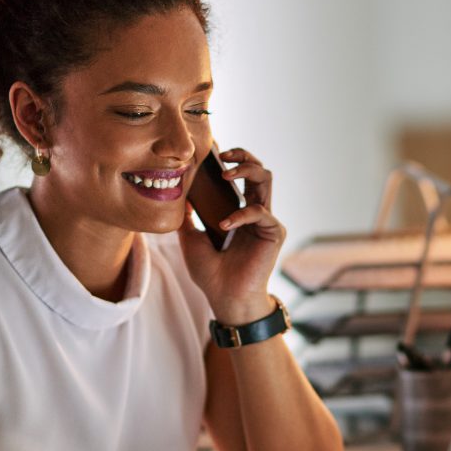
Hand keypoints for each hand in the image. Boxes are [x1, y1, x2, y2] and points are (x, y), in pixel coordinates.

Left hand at [178, 147, 285, 324]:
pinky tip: (225, 224)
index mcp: (240, 211)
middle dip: (242, 155)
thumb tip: (176, 193)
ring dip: (246, 170)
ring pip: (266, 179)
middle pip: (258, 170)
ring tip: (225, 174)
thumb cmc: (211, 274)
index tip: (212, 151)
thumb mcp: (190, 239)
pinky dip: (241, 214)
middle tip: (222, 154)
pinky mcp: (274, 232)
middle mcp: (256, 212)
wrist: (225, 299)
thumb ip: (188, 217)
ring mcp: (266, 221)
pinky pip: (261, 212)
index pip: (241, 175)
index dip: (231, 159)